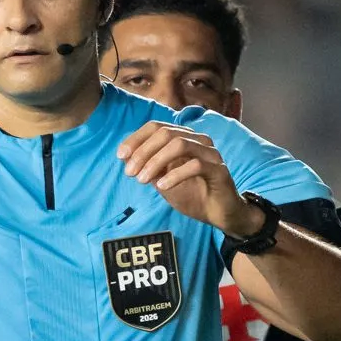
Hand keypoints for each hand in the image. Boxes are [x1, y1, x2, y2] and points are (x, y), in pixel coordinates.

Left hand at [117, 121, 257, 239]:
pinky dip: (174, 174)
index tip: (120, 156)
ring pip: (180, 144)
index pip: (156, 127)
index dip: (136, 139)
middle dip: (143, 152)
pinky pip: (196, 165)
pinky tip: (162, 186)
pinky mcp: (219, 170)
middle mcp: (198, 141)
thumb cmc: (192, 194)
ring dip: (156, 161)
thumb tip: (126, 159)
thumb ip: (148, 168)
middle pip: (166, 133)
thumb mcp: (163, 181)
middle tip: (129, 172)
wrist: (219, 214)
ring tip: (142, 179)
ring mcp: (210, 153)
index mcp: (183, 139)